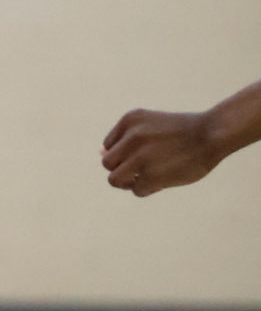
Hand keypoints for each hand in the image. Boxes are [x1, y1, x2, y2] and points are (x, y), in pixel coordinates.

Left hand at [101, 109, 219, 195]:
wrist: (211, 133)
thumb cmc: (181, 131)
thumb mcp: (149, 125)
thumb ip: (125, 137)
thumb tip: (99, 153)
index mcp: (129, 120)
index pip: (108, 146)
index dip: (124, 155)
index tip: (143, 155)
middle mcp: (131, 136)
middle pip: (107, 163)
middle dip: (122, 170)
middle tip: (142, 171)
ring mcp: (140, 157)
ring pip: (114, 179)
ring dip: (129, 183)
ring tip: (147, 178)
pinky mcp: (151, 176)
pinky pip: (136, 190)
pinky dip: (147, 189)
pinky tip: (162, 181)